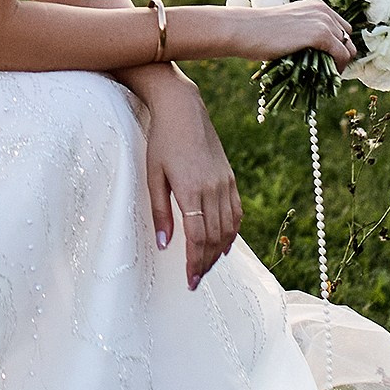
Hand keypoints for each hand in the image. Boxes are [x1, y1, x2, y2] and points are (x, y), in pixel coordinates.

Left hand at [127, 66, 243, 290]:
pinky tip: (223, 244)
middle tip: (196, 280)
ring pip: (228, 228)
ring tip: (206, 267)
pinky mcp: (230, 178)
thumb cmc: (162, 141)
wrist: (183, 109)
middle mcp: (213, 189)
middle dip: (205, 263)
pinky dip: (231, 233)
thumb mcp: (153, 176)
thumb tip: (164, 245)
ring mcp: (225, 183)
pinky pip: (236, 213)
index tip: (190, 280)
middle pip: (214, 238)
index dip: (194, 262)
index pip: (197, 238)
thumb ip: (160, 212)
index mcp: (191, 190)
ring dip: (218, 252)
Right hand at [248, 0, 356, 68]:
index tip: (327, 63)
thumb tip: (322, 58)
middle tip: (326, 72)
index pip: (342, 28)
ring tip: (325, 78)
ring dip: (339, 65)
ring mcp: (323, 21)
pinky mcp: (320, 35)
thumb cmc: (258, 32)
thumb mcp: (290, 28)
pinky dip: (337, 69)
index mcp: (317, 5)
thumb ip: (307, 35)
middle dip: (341, 56)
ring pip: (348, 49)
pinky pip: (342, 56)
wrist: (244, 29)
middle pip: (348, 38)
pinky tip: (323, 78)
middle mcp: (324, 10)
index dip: (337, 47)